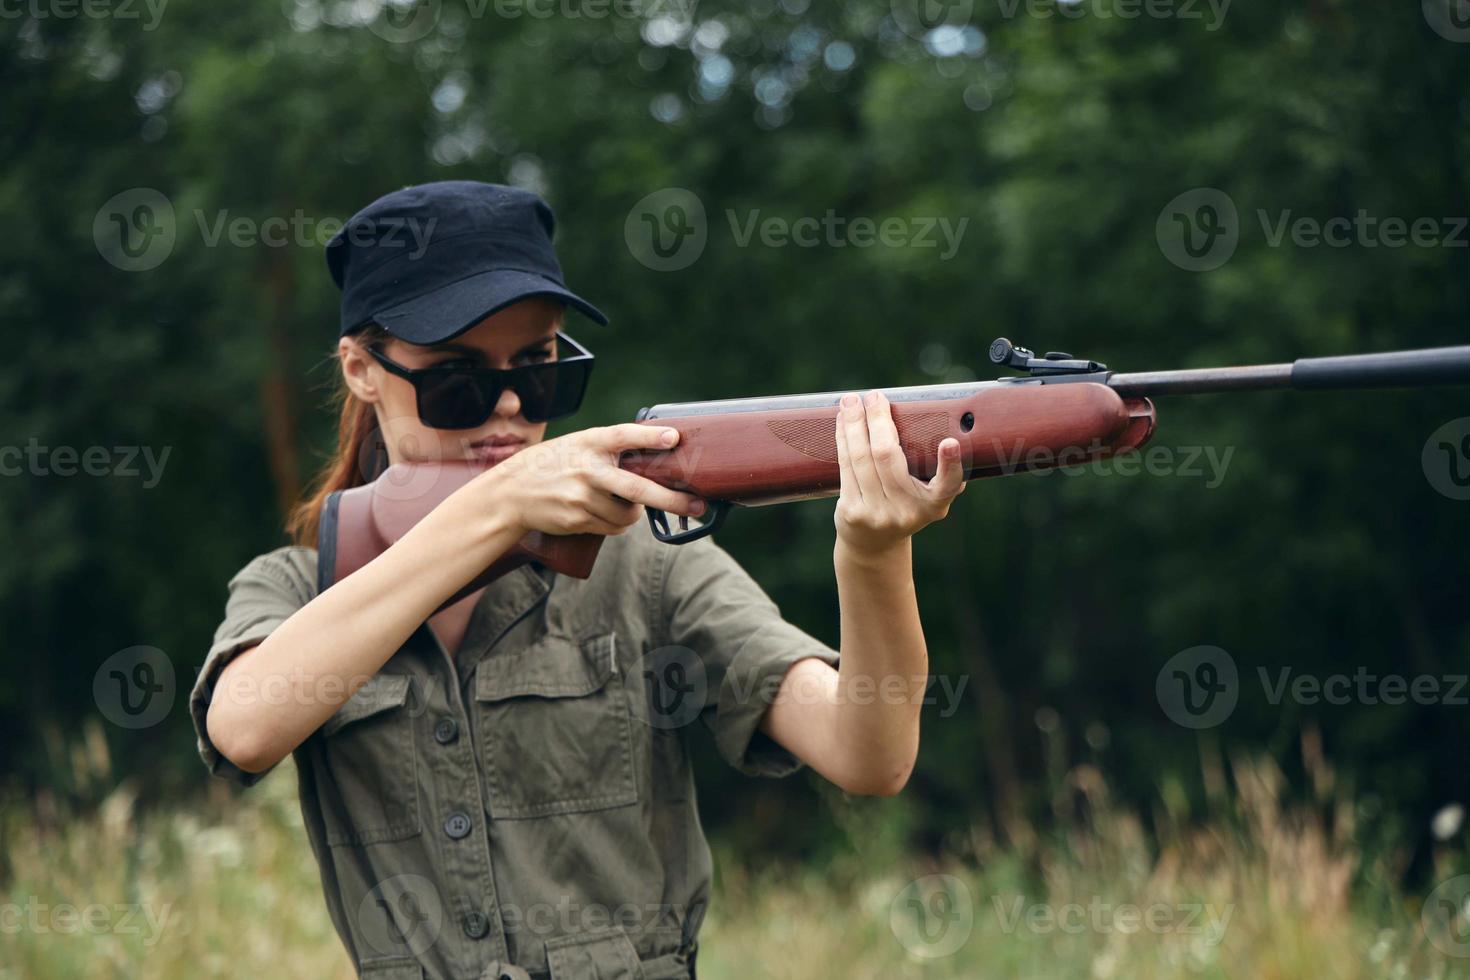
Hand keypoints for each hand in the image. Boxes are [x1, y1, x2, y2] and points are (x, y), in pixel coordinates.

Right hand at [488, 424, 705, 536]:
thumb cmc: (554, 464)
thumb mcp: (579, 444)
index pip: (623, 436)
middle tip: (698, 505)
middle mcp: (587, 470)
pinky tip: (604, 512)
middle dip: (673, 500)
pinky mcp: (578, 520)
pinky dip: (619, 523)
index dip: (649, 436)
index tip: (674, 438)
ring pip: (629, 514)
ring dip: (635, 512)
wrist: (512, 492)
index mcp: (589, 442)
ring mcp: (581, 498)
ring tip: (619, 501)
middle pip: (637, 489)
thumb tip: (660, 450)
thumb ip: (612, 449)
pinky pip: (614, 527)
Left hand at [833, 390, 965, 556]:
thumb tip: (953, 430)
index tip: (950, 443)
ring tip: (851, 400)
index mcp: (934, 505)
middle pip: (886, 457)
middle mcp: (907, 511)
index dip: (950, 464)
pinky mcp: (852, 511)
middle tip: (874, 396)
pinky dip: (843, 439)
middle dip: (878, 420)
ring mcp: (877, 513)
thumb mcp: (929, 498)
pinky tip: (842, 422)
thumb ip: (940, 473)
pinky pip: (845, 466)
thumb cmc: (906, 507)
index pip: (947, 485)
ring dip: (853, 424)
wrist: (874, 545)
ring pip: (860, 458)